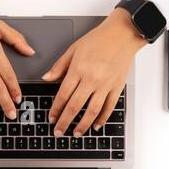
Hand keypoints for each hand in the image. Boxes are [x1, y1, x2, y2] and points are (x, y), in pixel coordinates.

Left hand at [43, 8, 146, 136]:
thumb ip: (59, 66)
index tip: (51, 118)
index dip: (55, 110)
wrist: (122, 34)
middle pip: (75, 106)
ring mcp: (105, 84)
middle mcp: (91, 79)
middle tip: (59, 132)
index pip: (63, 95)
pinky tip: (96, 125)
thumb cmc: (98, 39)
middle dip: (65, 122)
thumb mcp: (73, 49)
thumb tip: (46, 78)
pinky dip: (102, 118)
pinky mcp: (117, 86)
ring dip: (83, 125)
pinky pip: (109, 107)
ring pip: (92, 110)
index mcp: (78, 70)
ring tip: (76, 134)